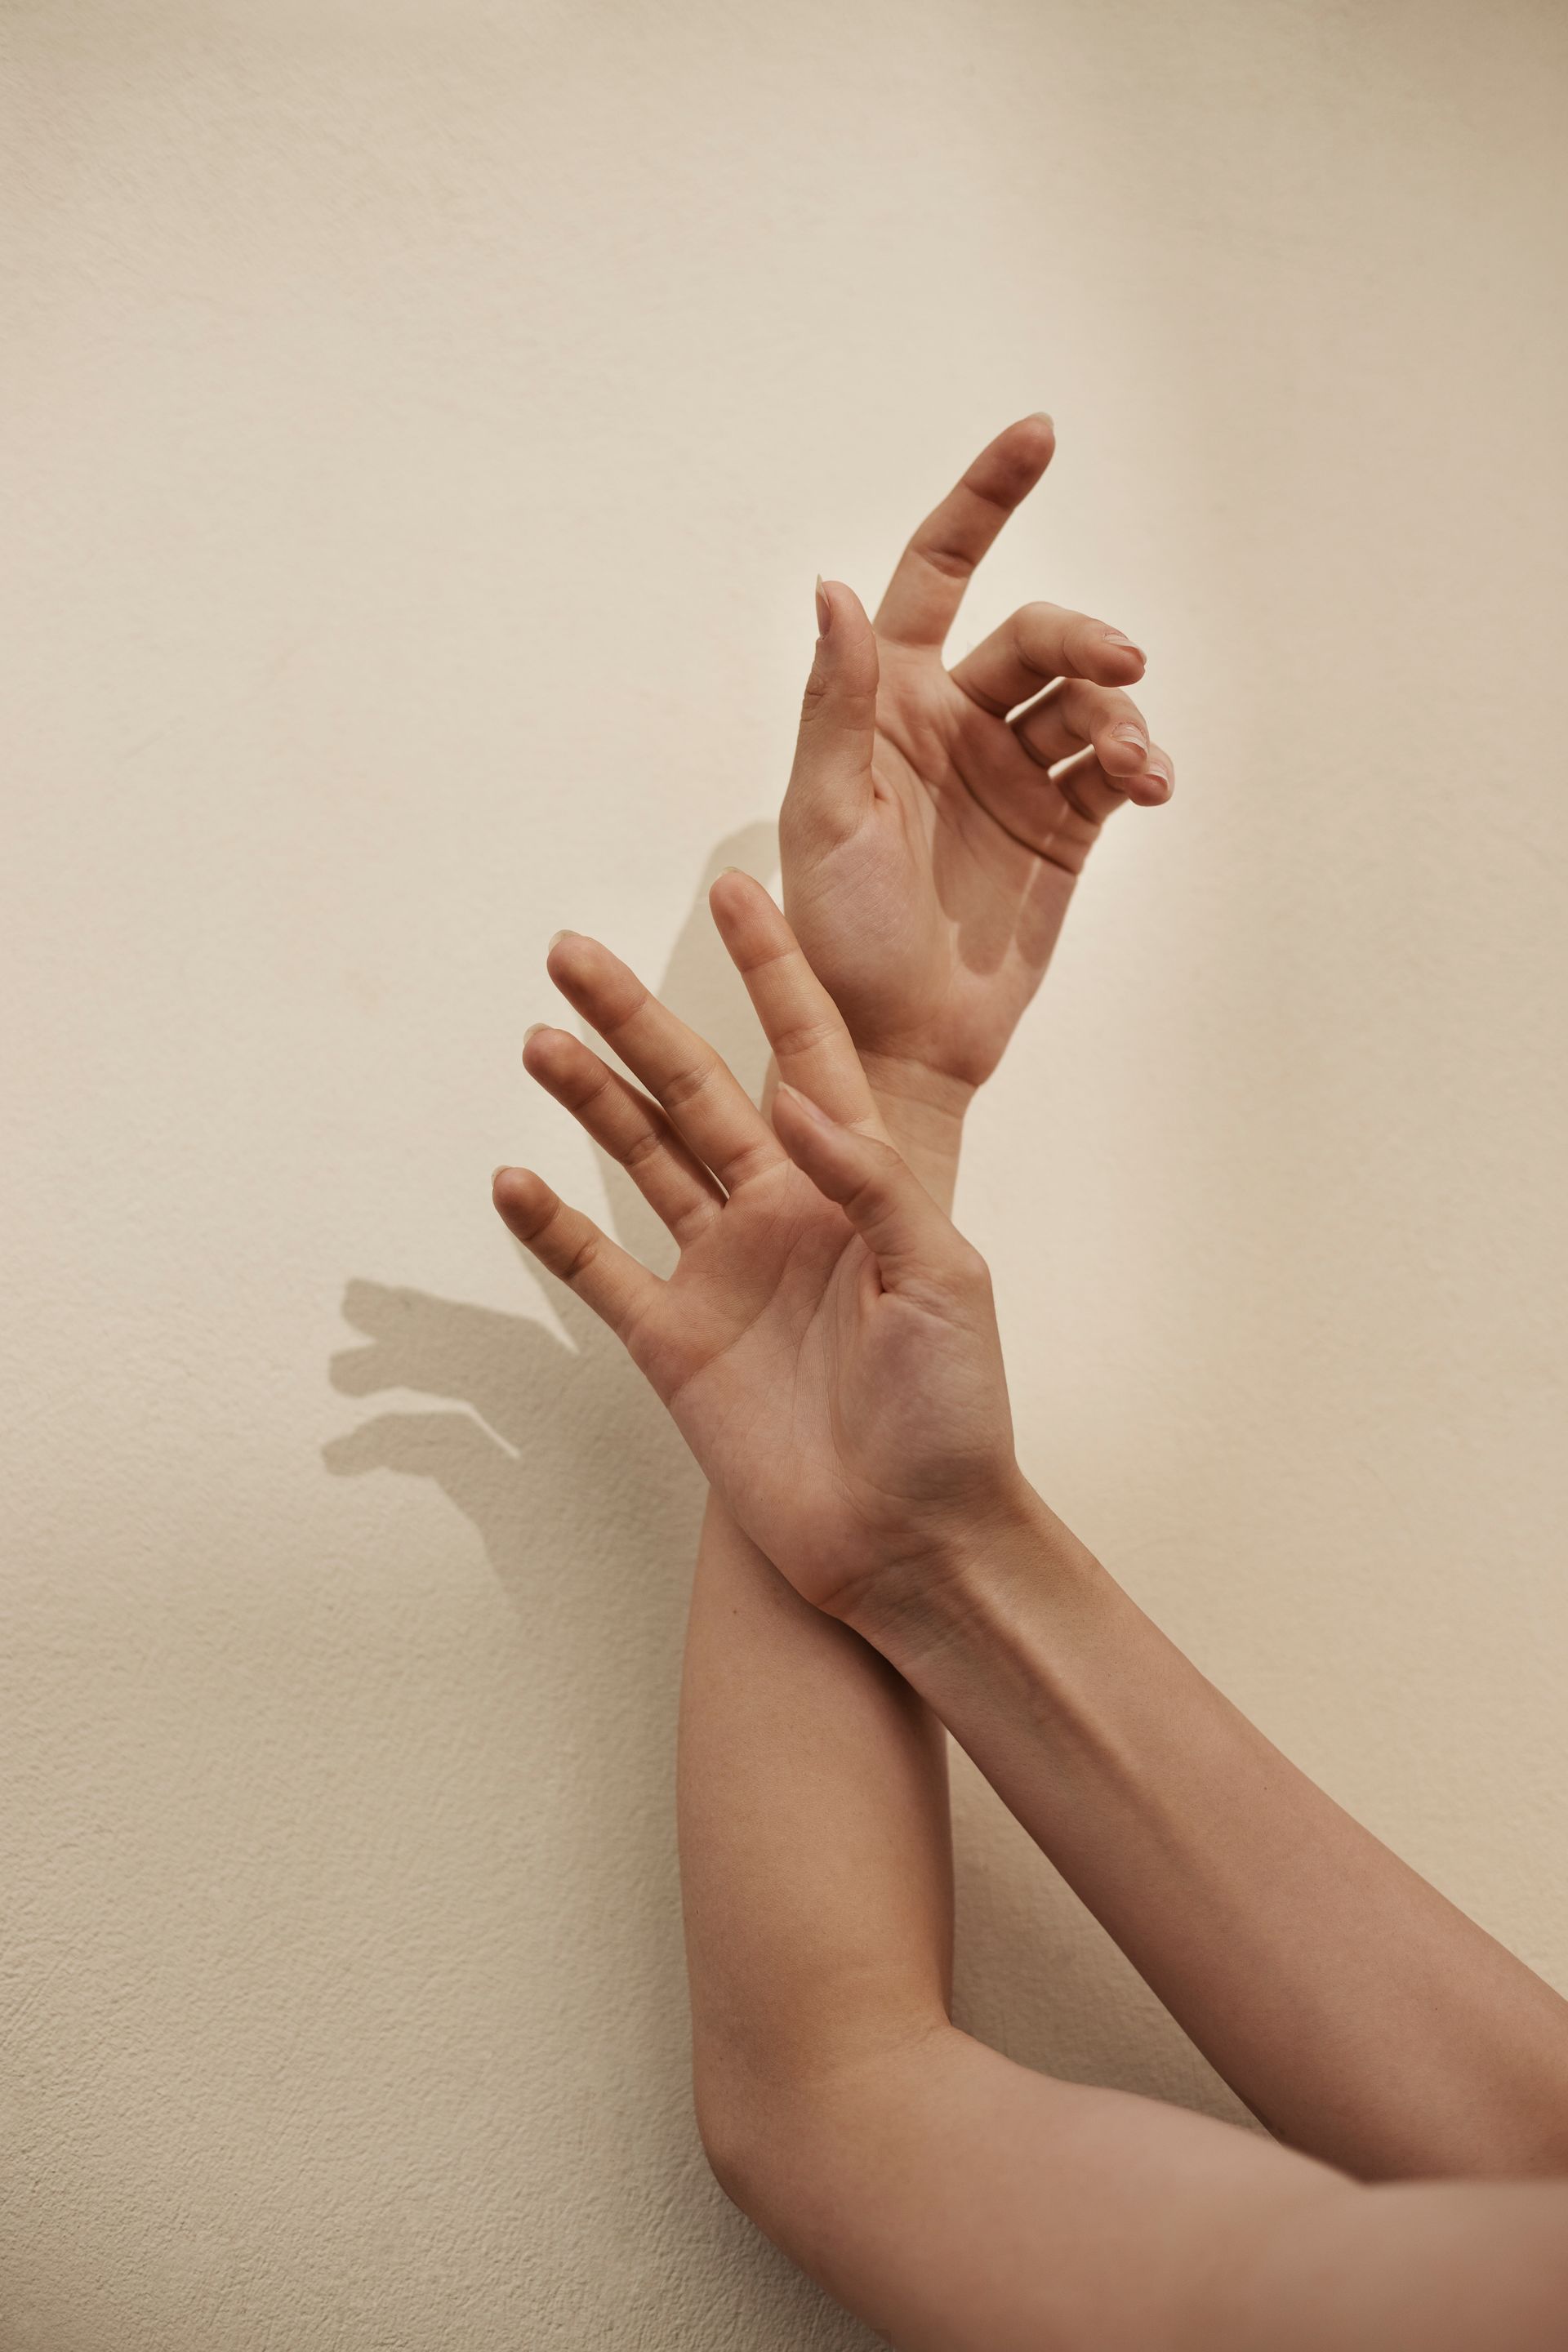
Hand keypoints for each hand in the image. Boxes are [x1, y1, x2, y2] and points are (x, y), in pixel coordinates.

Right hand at [492, 873, 1023, 1620]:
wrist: (912, 1542)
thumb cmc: (953, 1413)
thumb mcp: (942, 1281)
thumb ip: (871, 1182)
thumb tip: (794, 1100)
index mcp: (854, 1185)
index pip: (803, 1051)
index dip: (769, 971)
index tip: (737, 887)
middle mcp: (780, 1212)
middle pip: (693, 1089)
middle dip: (635, 1018)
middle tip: (569, 950)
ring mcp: (722, 1275)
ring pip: (640, 1159)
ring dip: (589, 1098)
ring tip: (539, 1035)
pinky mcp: (676, 1344)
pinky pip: (601, 1268)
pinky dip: (553, 1228)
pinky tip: (512, 1178)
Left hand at [781, 416, 1171, 1166]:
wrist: (895, 1040)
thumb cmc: (837, 933)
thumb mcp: (825, 816)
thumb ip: (837, 703)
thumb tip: (835, 590)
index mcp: (888, 700)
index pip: (938, 573)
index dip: (985, 500)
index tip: (1038, 433)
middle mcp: (955, 721)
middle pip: (1038, 640)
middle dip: (1086, 640)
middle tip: (1123, 666)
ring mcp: (1013, 772)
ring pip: (1087, 701)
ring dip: (1121, 716)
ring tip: (1135, 767)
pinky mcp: (1063, 825)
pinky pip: (1115, 767)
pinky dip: (1141, 763)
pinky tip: (1151, 786)